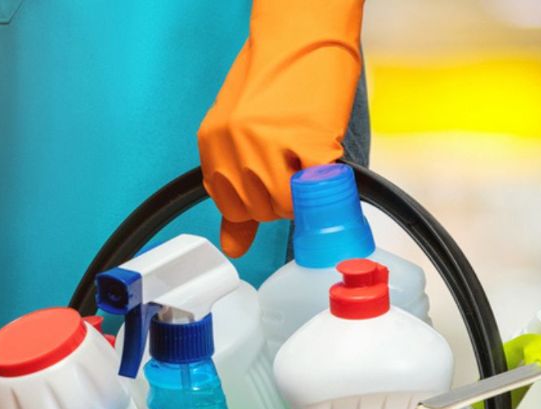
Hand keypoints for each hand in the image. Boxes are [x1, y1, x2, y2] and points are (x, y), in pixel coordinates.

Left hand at [198, 0, 363, 257]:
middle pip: (261, 209)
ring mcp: (269, 142)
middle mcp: (234, 144)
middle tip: (297, 167)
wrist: (305, 28)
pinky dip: (328, 180)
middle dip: (283, 199)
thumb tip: (232, 246)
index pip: (231, 206)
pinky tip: (326, 155)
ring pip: (288, 205)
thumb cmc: (278, 73)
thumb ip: (235, 187)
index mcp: (213, 141)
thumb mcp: (241, 129)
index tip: (273, 185)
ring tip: (311, 160)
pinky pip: (318, 187)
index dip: (258, 203)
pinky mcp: (308, 138)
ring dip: (306, 194)